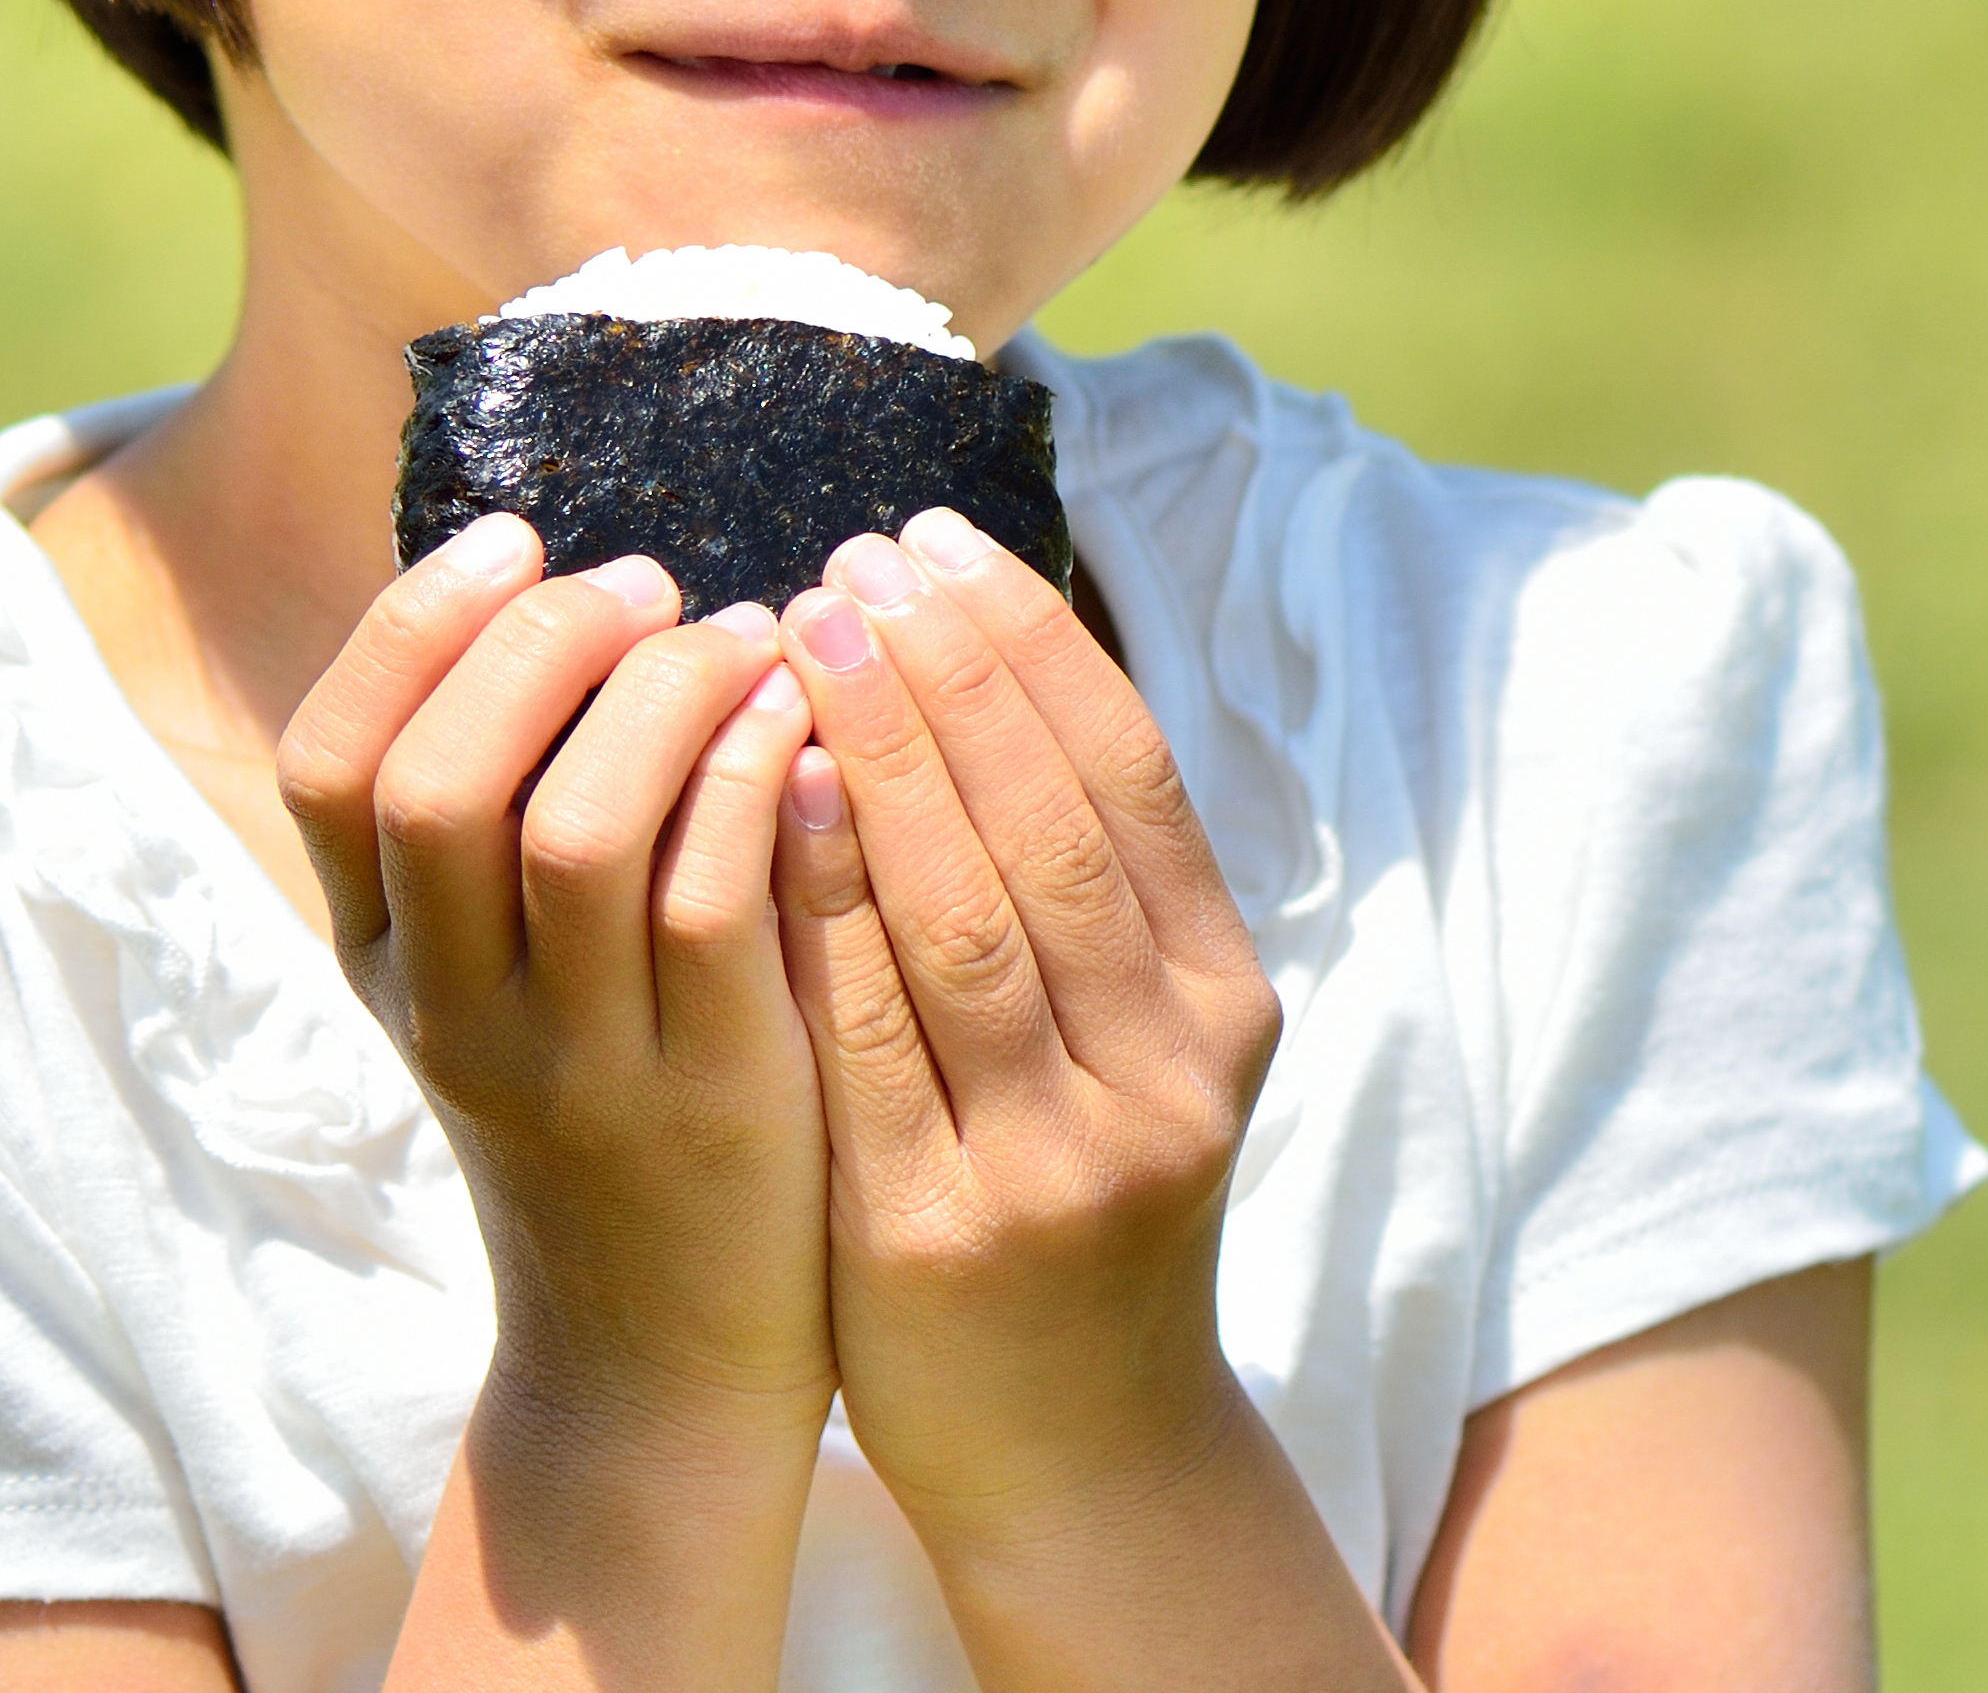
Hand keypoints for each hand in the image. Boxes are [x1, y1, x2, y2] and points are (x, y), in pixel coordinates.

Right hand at [277, 516, 836, 1680]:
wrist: (654, 1360)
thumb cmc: (590, 1117)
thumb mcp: (489, 982)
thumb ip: (494, 821)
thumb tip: (556, 590)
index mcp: (380, 964)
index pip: (330, 765)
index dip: (411, 628)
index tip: (515, 538)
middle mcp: (449, 1012)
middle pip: (439, 784)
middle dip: (543, 644)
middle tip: (647, 583)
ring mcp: (573, 1065)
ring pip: (581, 832)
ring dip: (665, 698)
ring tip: (743, 638)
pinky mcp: (705, 1101)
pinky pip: (717, 905)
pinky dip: (756, 783)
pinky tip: (802, 726)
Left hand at [776, 506, 1287, 1554]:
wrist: (1079, 1448)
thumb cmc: (1071, 1188)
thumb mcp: (1121, 1032)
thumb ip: (1071, 873)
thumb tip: (974, 645)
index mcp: (1220, 1004)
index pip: (1130, 780)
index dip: (1032, 647)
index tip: (936, 539)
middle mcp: (1162, 1076)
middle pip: (1052, 831)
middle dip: (952, 674)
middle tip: (853, 552)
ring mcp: (1056, 1162)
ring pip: (966, 922)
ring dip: (886, 759)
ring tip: (801, 630)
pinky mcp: (939, 1233)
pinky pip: (870, 1037)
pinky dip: (823, 908)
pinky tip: (767, 799)